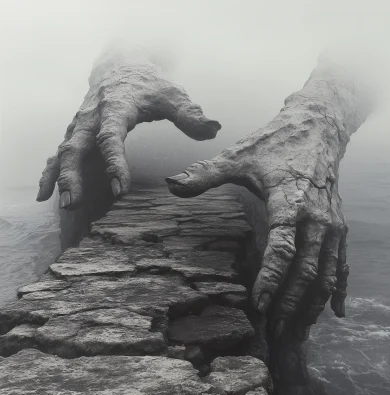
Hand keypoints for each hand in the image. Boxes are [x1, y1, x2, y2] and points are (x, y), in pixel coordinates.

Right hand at [36, 47, 220, 208]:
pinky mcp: (77, 131)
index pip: (111, 137)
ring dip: (60, 178)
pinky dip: (51, 173)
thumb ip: (190, 114)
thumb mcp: (172, 94)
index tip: (118, 189)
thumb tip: (214, 130)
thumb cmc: (149, 83)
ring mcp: (81, 124)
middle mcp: (92, 116)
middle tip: (74, 204)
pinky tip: (46, 196)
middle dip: (72, 175)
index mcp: (116, 107)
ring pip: (64, 151)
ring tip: (63, 205)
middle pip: (76, 146)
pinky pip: (60, 153)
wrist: (121, 65)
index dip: (113, 162)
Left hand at [166, 56, 370, 338]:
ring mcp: (332, 223)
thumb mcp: (238, 155)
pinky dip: (339, 289)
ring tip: (297, 332)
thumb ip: (205, 173)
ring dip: (312, 305)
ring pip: (326, 273)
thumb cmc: (276, 142)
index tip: (259, 307)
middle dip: (290, 303)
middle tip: (274, 333)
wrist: (317, 128)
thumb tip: (169, 184)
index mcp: (291, 200)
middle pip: (307, 269)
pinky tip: (336, 312)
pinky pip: (342, 263)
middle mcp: (317, 217)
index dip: (272, 279)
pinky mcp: (339, 225)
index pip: (283, 248)